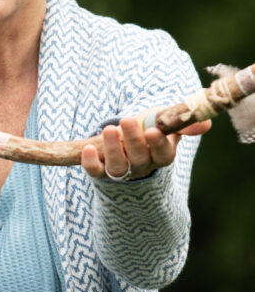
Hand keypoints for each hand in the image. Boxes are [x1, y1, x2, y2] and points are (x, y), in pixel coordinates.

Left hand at [81, 115, 210, 180]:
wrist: (128, 142)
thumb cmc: (150, 128)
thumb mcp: (166, 122)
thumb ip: (182, 122)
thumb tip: (205, 122)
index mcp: (162, 155)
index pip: (163, 153)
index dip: (158, 143)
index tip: (152, 130)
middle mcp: (143, 166)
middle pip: (140, 158)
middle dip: (133, 139)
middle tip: (127, 119)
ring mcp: (123, 171)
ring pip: (119, 166)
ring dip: (112, 149)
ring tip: (109, 129)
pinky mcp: (102, 172)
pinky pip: (96, 172)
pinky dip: (91, 162)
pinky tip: (87, 148)